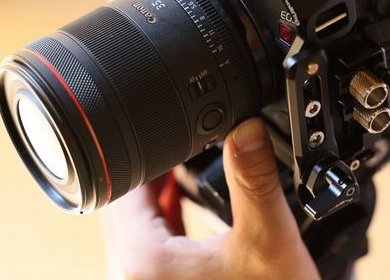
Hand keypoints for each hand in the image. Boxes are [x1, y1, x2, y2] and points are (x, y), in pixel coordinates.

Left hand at [102, 118, 318, 279]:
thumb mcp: (268, 244)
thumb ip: (255, 180)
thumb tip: (246, 127)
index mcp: (142, 263)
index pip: (121, 186)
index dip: (146, 151)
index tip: (168, 125)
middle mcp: (129, 279)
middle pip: (122, 205)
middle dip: (149, 172)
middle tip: (181, 143)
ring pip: (132, 227)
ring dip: (152, 198)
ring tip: (182, 170)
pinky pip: (144, 248)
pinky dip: (159, 222)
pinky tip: (182, 206)